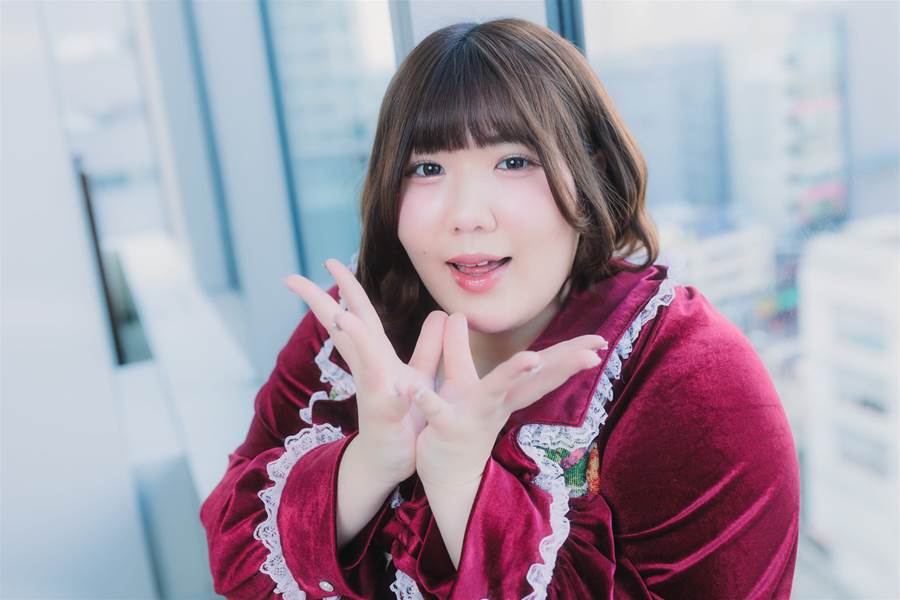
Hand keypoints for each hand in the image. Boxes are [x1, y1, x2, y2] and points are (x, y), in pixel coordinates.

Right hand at [283, 258, 447, 484]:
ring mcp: (376, 392)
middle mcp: (370, 370)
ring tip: (340, 315)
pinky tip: (402, 388)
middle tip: (292, 278)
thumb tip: (439, 314)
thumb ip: (429, 346)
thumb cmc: (406, 417)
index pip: (360, 314)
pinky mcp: (389, 418)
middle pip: (344, 330)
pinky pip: (394, 403)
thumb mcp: (420, 375)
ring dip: (353, 338)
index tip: (328, 261)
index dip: (347, 287)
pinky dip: (398, 395)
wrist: (394, 461)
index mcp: (377, 356)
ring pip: (364, 361)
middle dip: (322, 302)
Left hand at [406, 313, 607, 489]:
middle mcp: (497, 404)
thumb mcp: (458, 382)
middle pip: (534, 380)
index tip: (601, 341)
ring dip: (512, 374)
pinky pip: (437, 412)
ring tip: (530, 358)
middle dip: (563, 364)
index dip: (571, 354)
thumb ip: (456, 348)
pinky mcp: (446, 429)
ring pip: (494, 391)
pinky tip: (413, 389)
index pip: (543, 369)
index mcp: (506, 393)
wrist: (447, 479)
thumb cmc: (456, 425)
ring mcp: (473, 417)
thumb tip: (456, 313)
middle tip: (594, 352)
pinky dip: (426, 400)